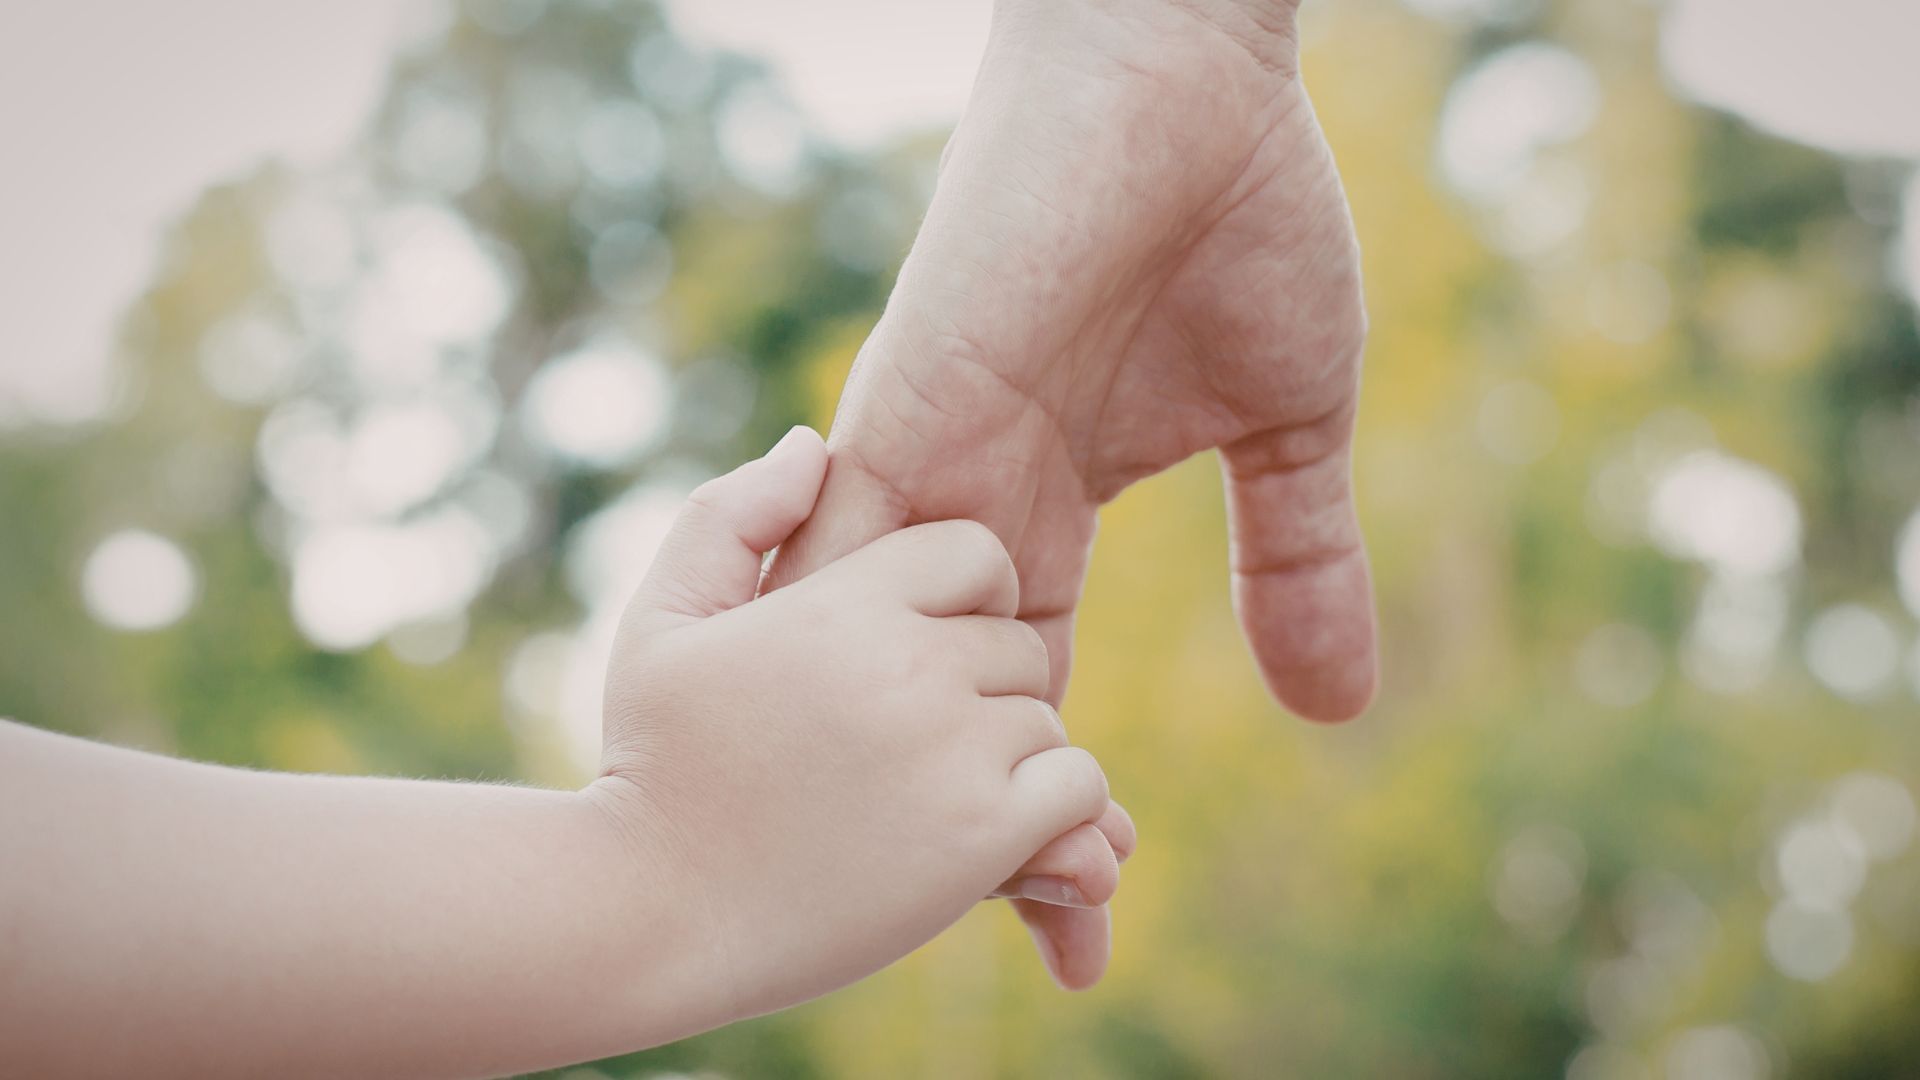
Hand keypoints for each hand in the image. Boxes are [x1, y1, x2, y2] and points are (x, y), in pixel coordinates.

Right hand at [593, 427, 1119, 1017]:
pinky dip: (1050, 816)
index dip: (960, 600)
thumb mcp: (664, 618)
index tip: (916, 654)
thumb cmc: (655, 765)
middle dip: (976, 688)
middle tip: (909, 742)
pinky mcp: (983, 835)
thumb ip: (733, 517)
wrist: (651, 913)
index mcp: (843, 600)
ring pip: (1044, 719)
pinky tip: (976, 838)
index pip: (974, 554)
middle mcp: (909, 663)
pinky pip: (1078, 791)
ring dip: (1001, 759)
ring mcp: (951, 749)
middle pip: (1012, 643)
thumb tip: (812, 444)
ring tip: (922, 798)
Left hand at [771, 0, 1374, 986]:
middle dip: (986, 825)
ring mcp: (921, 458)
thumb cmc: (1239, 223)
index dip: (1053, 805)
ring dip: (926, 772)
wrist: (1188, 81)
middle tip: (1054, 940)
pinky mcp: (907, 398)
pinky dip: (860, 663)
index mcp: (1037, 512)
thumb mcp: (1289, 431)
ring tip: (989, 894)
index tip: (1091, 920)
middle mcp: (960, 503)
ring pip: (882, 657)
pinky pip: (844, 552)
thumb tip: (1338, 710)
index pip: (1027, 693)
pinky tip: (864, 766)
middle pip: (941, 705)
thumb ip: (1297, 564)